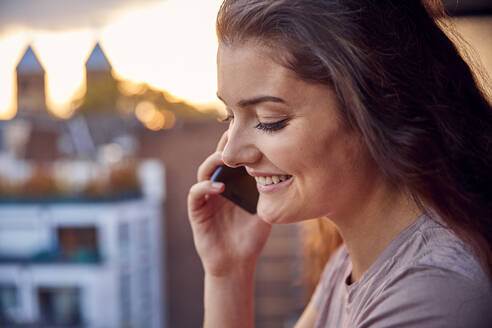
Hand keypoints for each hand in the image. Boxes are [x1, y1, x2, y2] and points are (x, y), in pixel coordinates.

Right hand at [187, 132, 270, 275]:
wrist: (238, 262)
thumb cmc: (252, 236)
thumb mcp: (266, 210)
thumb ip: (272, 192)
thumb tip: (289, 172)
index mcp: (233, 183)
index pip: (234, 159)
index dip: (239, 144)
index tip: (251, 130)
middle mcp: (218, 186)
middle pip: (218, 159)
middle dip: (226, 145)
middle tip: (235, 132)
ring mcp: (206, 197)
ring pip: (204, 172)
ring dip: (214, 163)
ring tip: (226, 158)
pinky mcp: (197, 211)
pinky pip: (196, 194)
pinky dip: (205, 188)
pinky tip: (219, 187)